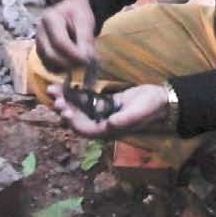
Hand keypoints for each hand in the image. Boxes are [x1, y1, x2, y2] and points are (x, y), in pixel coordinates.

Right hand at [34, 0, 96, 72]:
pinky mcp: (41, 53)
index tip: (87, 60)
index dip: (73, 54)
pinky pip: (49, 66)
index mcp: (49, 18)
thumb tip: (86, 58)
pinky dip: (61, 68)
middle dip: (69, 62)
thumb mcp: (85, 20)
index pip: (59, 42)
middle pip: (51, 54)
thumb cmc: (77, 13)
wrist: (70, 10)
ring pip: (49, 63)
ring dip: (66, 67)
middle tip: (85, 63)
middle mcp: (40, 32)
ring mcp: (38, 43)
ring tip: (80, 61)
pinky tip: (72, 62)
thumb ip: (86, 39)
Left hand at [53, 83, 169, 137]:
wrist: (161, 99)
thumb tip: (109, 124)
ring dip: (66, 101)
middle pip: (78, 121)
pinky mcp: (104, 105)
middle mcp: (103, 125)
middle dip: (65, 110)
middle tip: (55, 97)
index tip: (65, 110)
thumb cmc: (152, 107)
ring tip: (54, 89)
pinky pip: (86, 102)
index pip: (87, 130)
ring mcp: (103, 115)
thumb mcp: (139, 112)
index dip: (74, 122)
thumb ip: (125, 119)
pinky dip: (75, 95)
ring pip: (79, 111)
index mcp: (110, 130)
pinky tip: (66, 86)